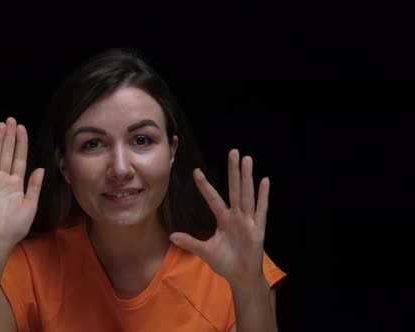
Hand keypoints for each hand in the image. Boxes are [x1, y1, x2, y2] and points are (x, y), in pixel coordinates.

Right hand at [0, 117, 43, 252]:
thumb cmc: (15, 226)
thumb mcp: (30, 205)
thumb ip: (34, 186)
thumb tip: (41, 168)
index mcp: (16, 183)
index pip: (19, 158)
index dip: (21, 143)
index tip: (22, 128)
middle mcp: (3, 179)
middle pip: (7, 153)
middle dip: (9, 136)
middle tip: (11, 120)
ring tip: (1, 125)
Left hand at [169, 149, 269, 286]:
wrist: (241, 277)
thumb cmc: (225, 262)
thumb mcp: (205, 251)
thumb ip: (190, 243)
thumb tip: (171, 236)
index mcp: (224, 220)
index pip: (213, 198)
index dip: (205, 186)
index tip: (196, 171)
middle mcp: (236, 216)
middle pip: (234, 189)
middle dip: (233, 171)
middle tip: (233, 151)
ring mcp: (248, 221)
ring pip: (247, 194)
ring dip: (247, 177)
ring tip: (247, 159)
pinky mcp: (258, 230)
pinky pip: (261, 210)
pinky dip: (263, 196)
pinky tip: (265, 181)